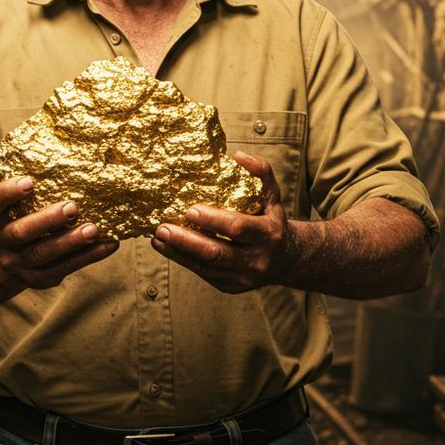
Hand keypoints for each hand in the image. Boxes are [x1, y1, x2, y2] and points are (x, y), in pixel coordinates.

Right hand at [0, 177, 118, 289]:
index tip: (30, 181)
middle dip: (47, 220)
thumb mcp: (14, 201)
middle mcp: (0, 240)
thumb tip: (69, 147)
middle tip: (73, 207)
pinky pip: (63, 269)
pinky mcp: (37, 278)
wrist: (9, 256)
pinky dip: (88, 257)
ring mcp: (17, 263)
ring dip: (71, 242)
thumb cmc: (21, 215)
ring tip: (94, 229)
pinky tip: (109, 244)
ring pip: (42, 255)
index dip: (8, 192)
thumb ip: (30, 184)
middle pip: (21, 232)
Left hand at [151, 152, 294, 293]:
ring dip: (178, 253)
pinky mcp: (231, 287)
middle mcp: (258, 260)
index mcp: (268, 233)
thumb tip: (236, 157)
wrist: (287, 260)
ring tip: (157, 239)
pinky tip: (167, 248)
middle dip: (185, 241)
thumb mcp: (273, 195)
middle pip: (216, 253)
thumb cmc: (272, 220)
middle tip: (161, 228)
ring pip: (205, 268)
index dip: (212, 220)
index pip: (237, 227)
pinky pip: (204, 275)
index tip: (189, 210)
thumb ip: (260, 171)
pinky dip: (183, 261)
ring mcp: (244, 277)